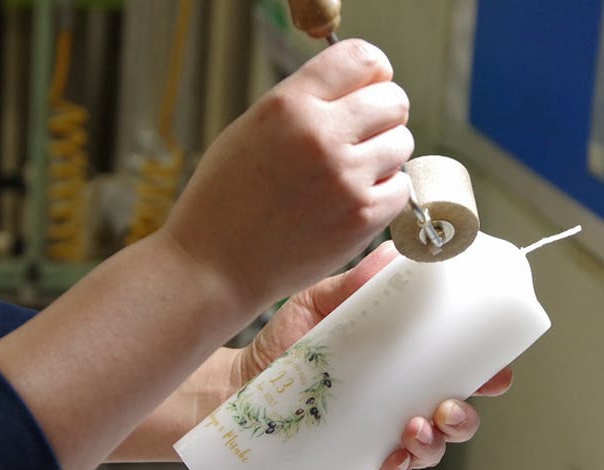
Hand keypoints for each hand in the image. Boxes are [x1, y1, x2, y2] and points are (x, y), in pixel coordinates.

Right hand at [165, 39, 413, 308]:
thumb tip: (363, 87)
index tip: (367, 88)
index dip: (371, 72)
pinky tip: (347, 202)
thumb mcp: (249, 130)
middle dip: (381, 115)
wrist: (213, 265)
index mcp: (288, 105)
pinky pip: (400, 188)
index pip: (362, 58)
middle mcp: (320, 135)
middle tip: (357, 137)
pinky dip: (382, 193)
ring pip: (402, 143)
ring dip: (382, 156)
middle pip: (393, 99)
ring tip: (344, 175)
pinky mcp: (362, 216)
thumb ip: (304, 104)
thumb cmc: (224, 200)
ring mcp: (345, 178)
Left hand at [234, 241, 512, 469]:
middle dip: (464, 417)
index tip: (495, 373)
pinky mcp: (352, 461)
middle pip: (456, 414)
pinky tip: (391, 460)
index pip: (458, 369)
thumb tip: (390, 254)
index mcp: (403, 362)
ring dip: (433, 444)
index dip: (487, 373)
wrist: (237, 383)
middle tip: (448, 407)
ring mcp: (378, 433)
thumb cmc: (284, 344)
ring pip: (428, 448)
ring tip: (414, 430)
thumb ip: (353, 283)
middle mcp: (398, 399)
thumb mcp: (318, 304)